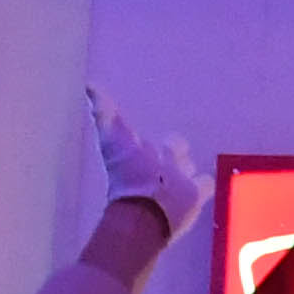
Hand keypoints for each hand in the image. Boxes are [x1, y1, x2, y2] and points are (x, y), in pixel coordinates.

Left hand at [91, 92, 207, 237]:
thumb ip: (103, 112)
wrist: (148, 209)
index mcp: (139, 153)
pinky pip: (203, 184)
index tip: (141, 136)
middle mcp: (158, 166)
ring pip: (184, 167)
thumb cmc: (128, 173)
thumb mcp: (112, 138)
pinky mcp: (196, 194)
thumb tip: (89, 84)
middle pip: (166, 152)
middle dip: (170, 149)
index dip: (141, 139)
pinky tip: (205, 182)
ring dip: (185, 165)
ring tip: (187, 165)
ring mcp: (178, 181)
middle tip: (172, 146)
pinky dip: (203, 183)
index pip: (141, 141)